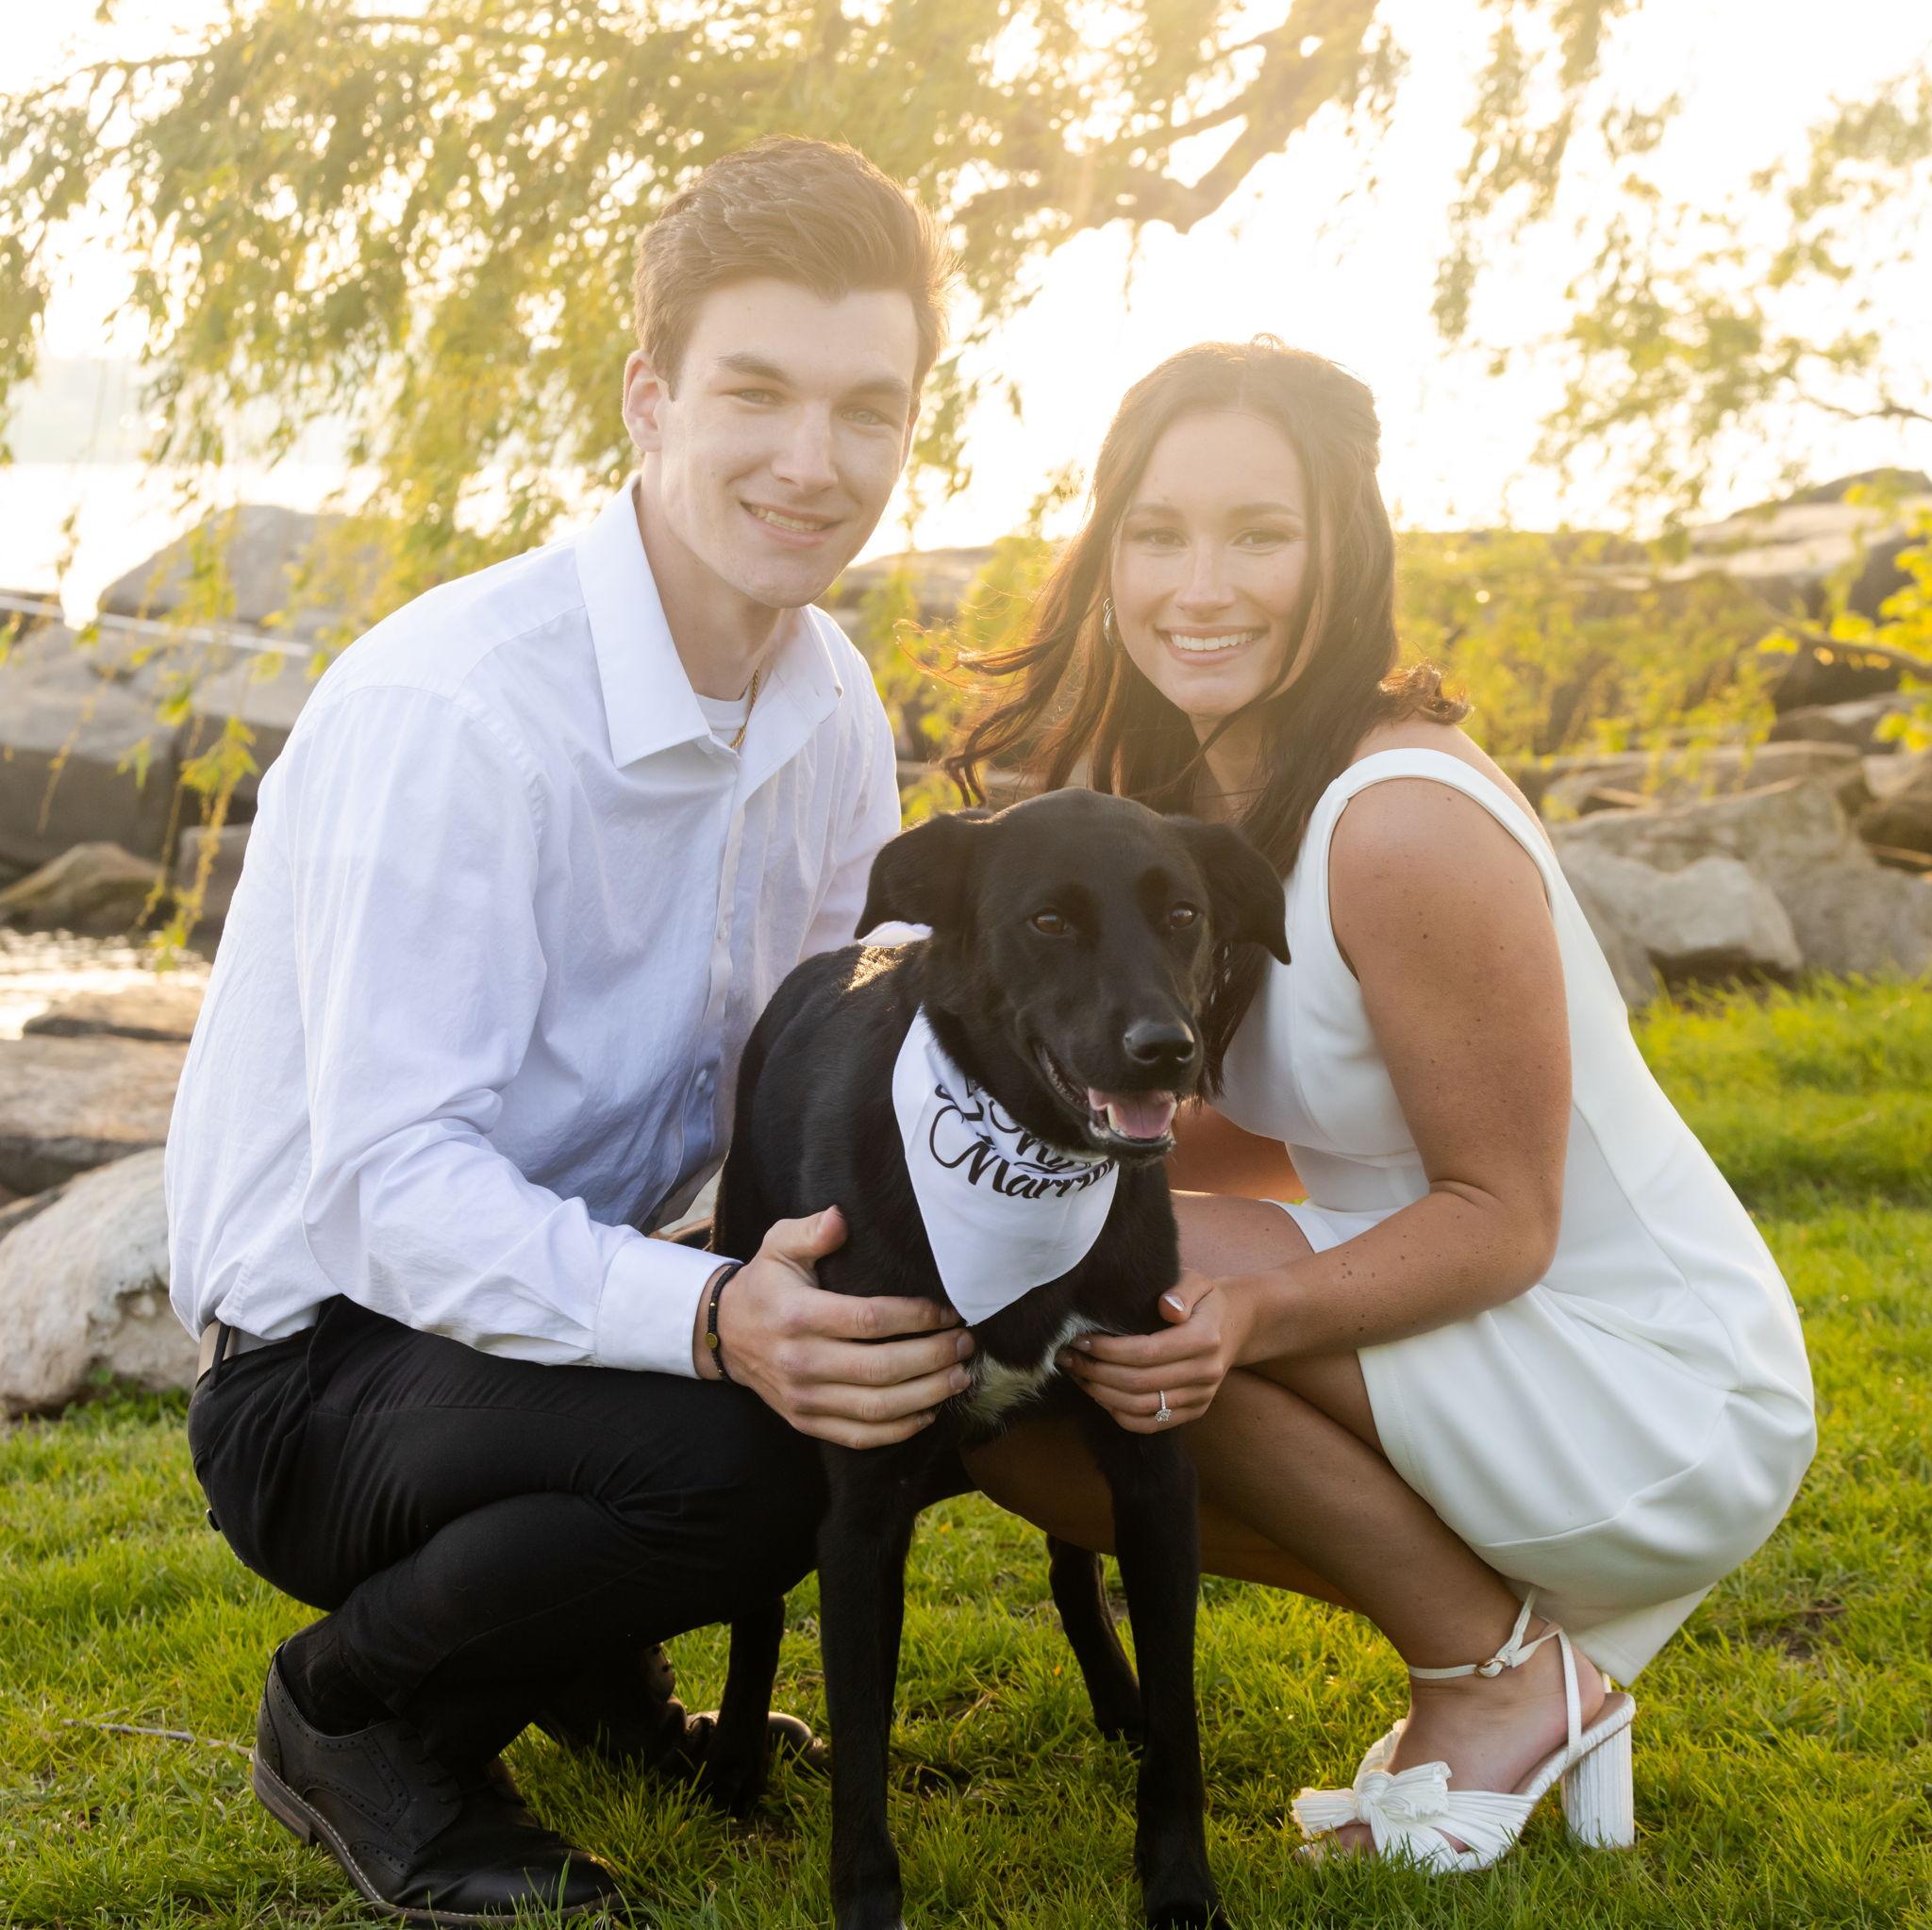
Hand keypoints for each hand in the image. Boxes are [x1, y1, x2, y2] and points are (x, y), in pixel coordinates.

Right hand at [699, 1206, 974, 1447]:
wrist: (723, 1333)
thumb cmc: (765, 1284)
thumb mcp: (779, 1245)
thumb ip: (811, 1231)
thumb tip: (841, 1218)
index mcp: (798, 1316)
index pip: (869, 1320)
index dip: (916, 1318)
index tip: (949, 1311)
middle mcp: (801, 1362)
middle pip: (880, 1369)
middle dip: (933, 1358)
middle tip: (965, 1343)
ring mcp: (803, 1399)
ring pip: (875, 1408)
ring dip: (927, 1395)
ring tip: (959, 1376)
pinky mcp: (805, 1422)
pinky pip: (858, 1436)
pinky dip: (899, 1430)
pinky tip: (929, 1410)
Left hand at [1057, 1270, 1248, 1432]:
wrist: (1236, 1325)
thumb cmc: (1204, 1299)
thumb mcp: (1197, 1282)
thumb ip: (1181, 1291)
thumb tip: (1167, 1307)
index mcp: (1204, 1339)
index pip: (1147, 1352)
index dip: (1108, 1349)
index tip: (1079, 1339)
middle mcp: (1205, 1373)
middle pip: (1139, 1383)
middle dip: (1096, 1372)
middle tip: (1067, 1357)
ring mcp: (1201, 1397)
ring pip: (1141, 1407)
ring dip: (1101, 1394)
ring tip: (1077, 1374)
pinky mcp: (1195, 1411)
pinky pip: (1151, 1424)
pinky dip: (1119, 1414)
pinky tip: (1099, 1394)